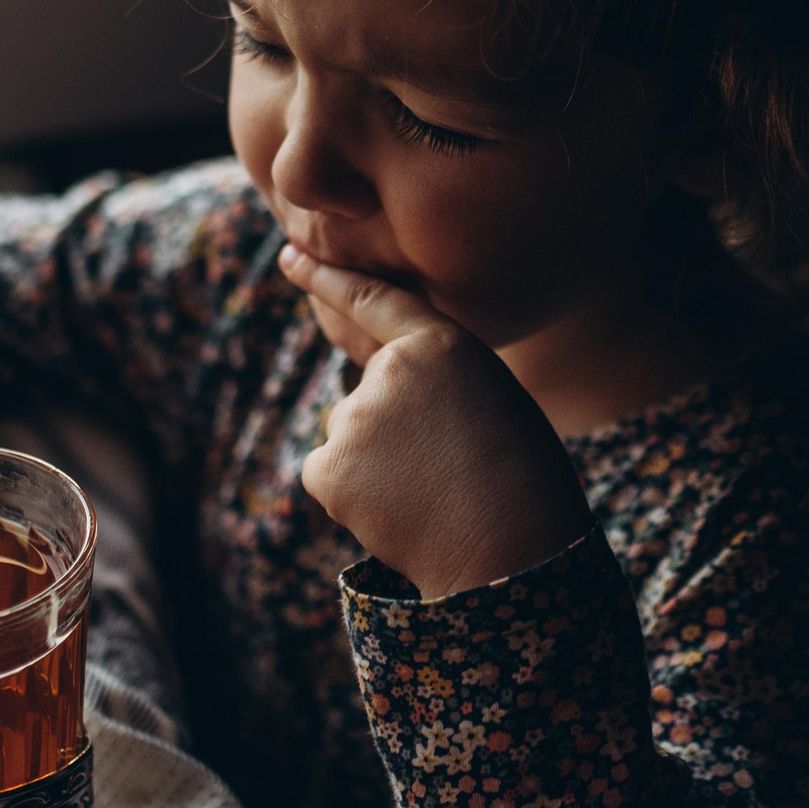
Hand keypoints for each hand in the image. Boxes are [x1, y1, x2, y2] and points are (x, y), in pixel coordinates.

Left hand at [280, 244, 591, 598]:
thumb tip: (357, 404)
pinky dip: (353, 494)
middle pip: (362, 392)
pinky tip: (396, 510)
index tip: (290, 256)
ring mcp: (354, 418)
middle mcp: (389, 371)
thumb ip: (429, 380)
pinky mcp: (328, 468)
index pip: (373, 300)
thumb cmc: (518, 480)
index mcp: (441, 345)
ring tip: (428, 491)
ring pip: (347, 435)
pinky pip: (329, 472)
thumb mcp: (490, 400)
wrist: (512, 551)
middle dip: (387, 427)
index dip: (327, 277)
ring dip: (373, 462)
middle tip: (441, 466)